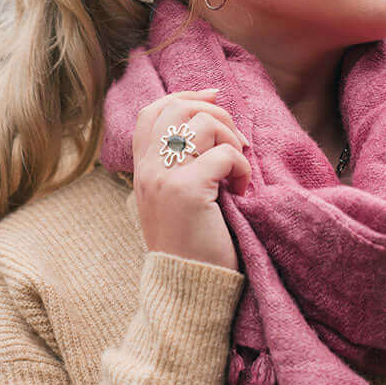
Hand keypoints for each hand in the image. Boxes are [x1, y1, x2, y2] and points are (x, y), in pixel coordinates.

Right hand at [132, 89, 250, 271]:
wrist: (188, 288)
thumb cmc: (193, 246)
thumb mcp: (176, 199)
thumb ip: (181, 165)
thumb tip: (210, 119)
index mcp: (142, 170)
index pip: (153, 111)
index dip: (185, 96)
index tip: (214, 97)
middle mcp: (148, 169)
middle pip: (177, 107)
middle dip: (215, 113)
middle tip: (235, 141)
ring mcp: (165, 178)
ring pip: (202, 124)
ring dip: (231, 140)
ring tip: (237, 169)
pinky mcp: (187, 191)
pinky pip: (225, 155)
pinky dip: (242, 168)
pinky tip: (242, 191)